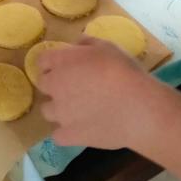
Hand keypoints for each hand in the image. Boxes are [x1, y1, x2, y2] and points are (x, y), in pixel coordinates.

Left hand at [38, 37, 163, 150]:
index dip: (53, 63)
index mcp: (61, 62)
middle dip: (55, 84)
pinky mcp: (69, 136)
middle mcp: (55, 87)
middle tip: (74, 87)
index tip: (66, 66)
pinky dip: (66, 132)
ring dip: (58, 108)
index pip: (43, 60)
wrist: (137, 107)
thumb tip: (77, 46)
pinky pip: (58, 135)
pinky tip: (81, 128)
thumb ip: (87, 44)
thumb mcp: (107, 46)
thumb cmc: (123, 71)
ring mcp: (60, 114)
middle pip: (43, 85)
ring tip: (78, 110)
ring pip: (47, 110)